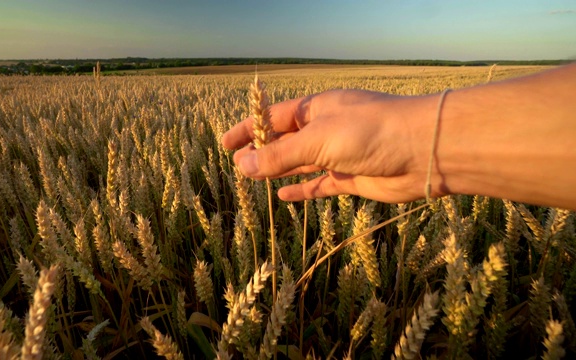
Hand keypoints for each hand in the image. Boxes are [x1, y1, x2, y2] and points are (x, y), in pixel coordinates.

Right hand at [222, 89, 438, 202]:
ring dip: (278, 171)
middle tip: (236, 165)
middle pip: (286, 141)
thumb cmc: (370, 132)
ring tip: (252, 180)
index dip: (249, 130)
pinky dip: (302, 190)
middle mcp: (327, 129)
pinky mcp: (352, 177)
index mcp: (317, 109)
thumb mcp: (317, 140)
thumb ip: (280, 155)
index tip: (226, 143)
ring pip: (301, 163)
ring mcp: (340, 154)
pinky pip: (320, 184)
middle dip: (262, 153)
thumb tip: (242, 166)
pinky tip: (284, 197)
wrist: (423, 151)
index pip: (274, 118)